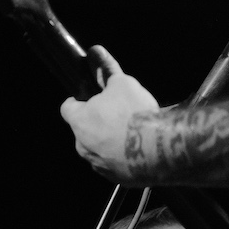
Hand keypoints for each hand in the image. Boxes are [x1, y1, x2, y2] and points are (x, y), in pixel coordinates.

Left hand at [58, 46, 158, 182]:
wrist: (161, 149)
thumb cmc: (136, 114)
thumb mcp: (122, 83)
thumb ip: (107, 69)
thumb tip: (95, 51)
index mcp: (79, 121)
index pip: (67, 108)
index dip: (77, 100)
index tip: (89, 97)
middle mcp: (83, 146)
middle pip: (83, 129)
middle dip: (96, 121)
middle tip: (117, 113)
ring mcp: (98, 164)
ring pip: (97, 148)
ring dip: (108, 140)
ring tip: (132, 132)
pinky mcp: (114, 178)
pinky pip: (113, 164)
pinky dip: (121, 156)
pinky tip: (138, 148)